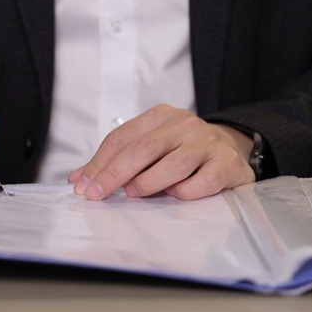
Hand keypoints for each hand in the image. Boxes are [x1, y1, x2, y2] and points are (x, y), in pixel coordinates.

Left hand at [68, 104, 254, 200]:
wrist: (233, 148)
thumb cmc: (181, 151)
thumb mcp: (149, 148)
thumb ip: (116, 162)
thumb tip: (78, 180)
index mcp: (160, 116)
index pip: (122, 138)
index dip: (99, 163)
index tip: (83, 185)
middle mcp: (184, 124)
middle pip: (143, 149)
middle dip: (114, 174)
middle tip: (96, 194)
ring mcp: (208, 142)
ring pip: (173, 165)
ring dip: (148, 183)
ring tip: (133, 194)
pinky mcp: (228, 163)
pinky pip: (202, 182)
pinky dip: (184, 193)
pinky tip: (176, 195)